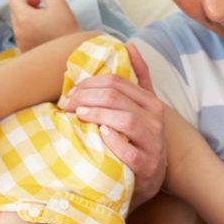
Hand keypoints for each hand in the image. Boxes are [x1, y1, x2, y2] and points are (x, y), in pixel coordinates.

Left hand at [10, 0, 81, 52]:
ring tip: (47, 24)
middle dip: (28, 8)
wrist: (74, 53)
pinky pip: (23, 37)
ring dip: (29, 20)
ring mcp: (21, 43)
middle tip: (45, 11)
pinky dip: (30, 33)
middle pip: (15, 11)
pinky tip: (45, 35)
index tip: (40, 1)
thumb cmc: (67, 27)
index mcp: (24, 18)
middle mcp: (18, 32)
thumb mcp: (58, 2)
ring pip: (19, 24)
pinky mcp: (25, 52)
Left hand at [61, 44, 166, 207]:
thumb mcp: (142, 108)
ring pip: (125, 120)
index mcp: (151, 104)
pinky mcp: (146, 166)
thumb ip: (139, 78)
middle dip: (87, 97)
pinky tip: (100, 135)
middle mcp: (156, 121)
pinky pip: (129, 151)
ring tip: (78, 114)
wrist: (150, 178)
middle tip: (67, 104)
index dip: (90, 83)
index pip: (118, 82)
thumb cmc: (139, 140)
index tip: (71, 92)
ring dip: (97, 114)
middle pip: (118, 98)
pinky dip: (113, 141)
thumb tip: (130, 46)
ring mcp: (153, 144)